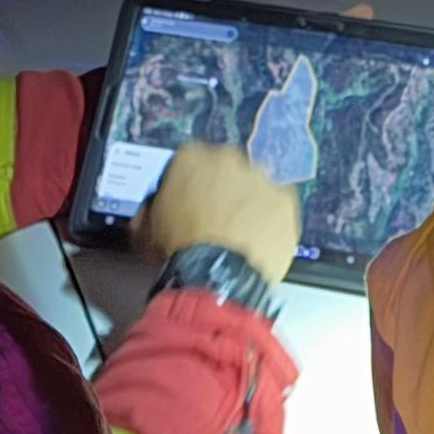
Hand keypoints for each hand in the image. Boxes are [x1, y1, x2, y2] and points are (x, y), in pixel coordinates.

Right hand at [137, 142, 300, 285]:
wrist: (215, 276)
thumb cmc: (180, 252)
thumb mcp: (148, 227)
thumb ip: (154, 205)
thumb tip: (154, 208)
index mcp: (190, 157)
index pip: (191, 161)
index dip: (191, 184)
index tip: (193, 200)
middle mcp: (228, 159)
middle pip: (228, 169)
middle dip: (224, 190)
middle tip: (218, 219)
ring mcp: (261, 178)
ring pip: (256, 186)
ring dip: (250, 203)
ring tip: (240, 234)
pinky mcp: (285, 200)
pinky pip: (279, 206)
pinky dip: (273, 219)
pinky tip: (260, 239)